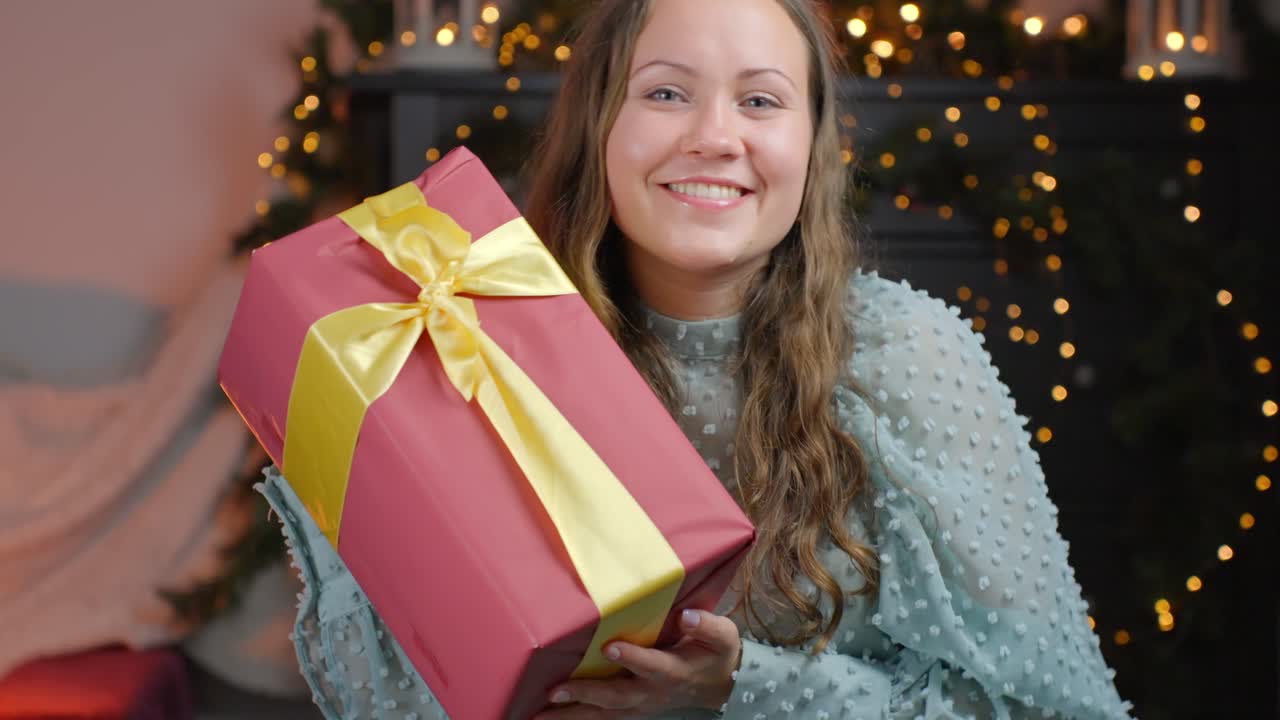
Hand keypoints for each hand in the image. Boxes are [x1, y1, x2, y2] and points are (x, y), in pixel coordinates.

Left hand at [531, 609, 742, 718]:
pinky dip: (576, 719)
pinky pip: (602, 719)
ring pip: (604, 714)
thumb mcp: (722, 635)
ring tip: (538, 716)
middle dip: (586, 694)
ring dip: (572, 715)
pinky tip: (550, 718)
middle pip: (617, 696)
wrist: (721, 684)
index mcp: (674, 669)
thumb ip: (707, 626)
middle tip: (556, 691)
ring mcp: (641, 705)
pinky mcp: (632, 710)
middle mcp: (653, 692)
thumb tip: (687, 616)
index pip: (652, 664)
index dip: (632, 657)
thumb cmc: (716, 653)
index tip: (610, 647)